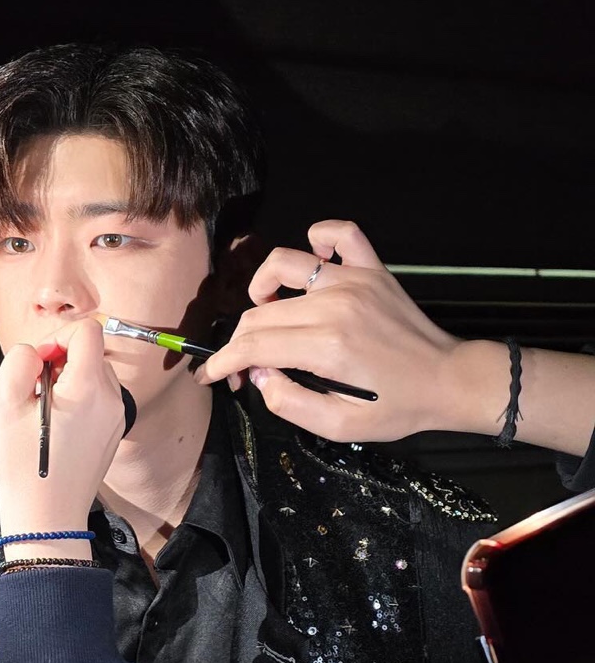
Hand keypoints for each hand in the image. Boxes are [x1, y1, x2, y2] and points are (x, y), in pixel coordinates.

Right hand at [0, 318, 124, 547]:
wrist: (48, 517)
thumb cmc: (24, 465)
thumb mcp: (4, 404)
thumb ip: (19, 361)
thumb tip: (37, 352)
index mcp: (88, 387)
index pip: (87, 330)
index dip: (58, 337)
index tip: (39, 364)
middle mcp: (112, 398)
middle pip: (91, 352)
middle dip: (61, 361)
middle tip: (36, 393)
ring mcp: (117, 417)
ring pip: (95, 375)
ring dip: (69, 381)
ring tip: (46, 413)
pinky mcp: (114, 433)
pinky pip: (99, 399)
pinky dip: (79, 401)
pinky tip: (58, 428)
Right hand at [195, 219, 462, 441]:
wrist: (449, 380)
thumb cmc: (396, 407)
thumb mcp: (339, 427)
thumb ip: (289, 404)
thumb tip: (260, 375)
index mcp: (326, 347)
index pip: (253, 344)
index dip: (224, 362)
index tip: (213, 375)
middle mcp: (335, 305)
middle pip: (261, 311)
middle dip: (240, 341)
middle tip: (246, 366)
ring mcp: (354, 281)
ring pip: (284, 265)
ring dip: (262, 287)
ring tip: (266, 310)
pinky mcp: (372, 269)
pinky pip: (341, 234)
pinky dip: (319, 239)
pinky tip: (314, 262)